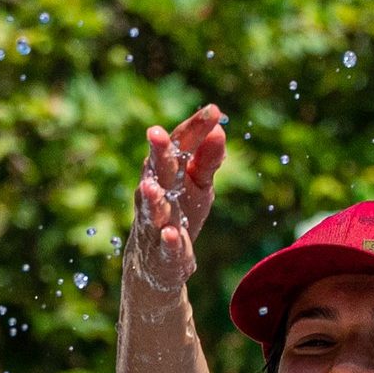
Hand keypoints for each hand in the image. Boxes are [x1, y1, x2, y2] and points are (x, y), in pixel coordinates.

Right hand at [129, 104, 224, 296]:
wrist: (157, 261)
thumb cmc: (180, 211)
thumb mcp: (198, 184)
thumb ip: (208, 159)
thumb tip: (220, 129)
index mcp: (167, 171)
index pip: (180, 145)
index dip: (195, 128)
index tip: (214, 111)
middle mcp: (155, 193)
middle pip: (157, 171)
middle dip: (158, 153)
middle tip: (156, 133)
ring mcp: (156, 224)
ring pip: (152, 209)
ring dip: (152, 198)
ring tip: (153, 187)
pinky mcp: (163, 253)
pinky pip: (165, 246)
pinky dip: (169, 241)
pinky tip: (172, 234)